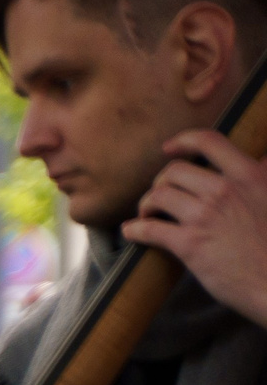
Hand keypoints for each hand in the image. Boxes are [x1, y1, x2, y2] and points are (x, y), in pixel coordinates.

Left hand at [123, 129, 266, 327]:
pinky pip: (149, 228)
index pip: (210, 142)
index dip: (184, 141)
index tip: (169, 147)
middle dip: (160, 183)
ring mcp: (206, 216)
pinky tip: (131, 232)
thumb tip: (263, 160)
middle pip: (175, 171)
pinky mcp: (190, 243)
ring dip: (146, 205)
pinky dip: (135, 229)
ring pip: (158, 195)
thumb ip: (263, 178)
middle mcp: (225, 190)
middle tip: (160, 198)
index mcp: (249, 176)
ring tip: (147, 215)